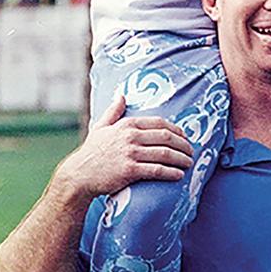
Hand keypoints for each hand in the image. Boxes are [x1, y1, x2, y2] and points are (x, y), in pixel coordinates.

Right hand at [57, 95, 193, 198]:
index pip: (160, 123)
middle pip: (166, 137)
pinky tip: (180, 175)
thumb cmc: (91, 152)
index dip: (176, 130)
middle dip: (183, 144)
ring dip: (181, 158)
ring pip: (165, 154)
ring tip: (189, 163)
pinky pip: (157, 170)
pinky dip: (171, 172)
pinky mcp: (130, 170)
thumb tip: (120, 96)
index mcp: (127, 124)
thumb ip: (113, 112)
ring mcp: (130, 153)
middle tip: (191, 151)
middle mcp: (130, 136)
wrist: (79, 175)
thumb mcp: (100, 127)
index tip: (185, 136)